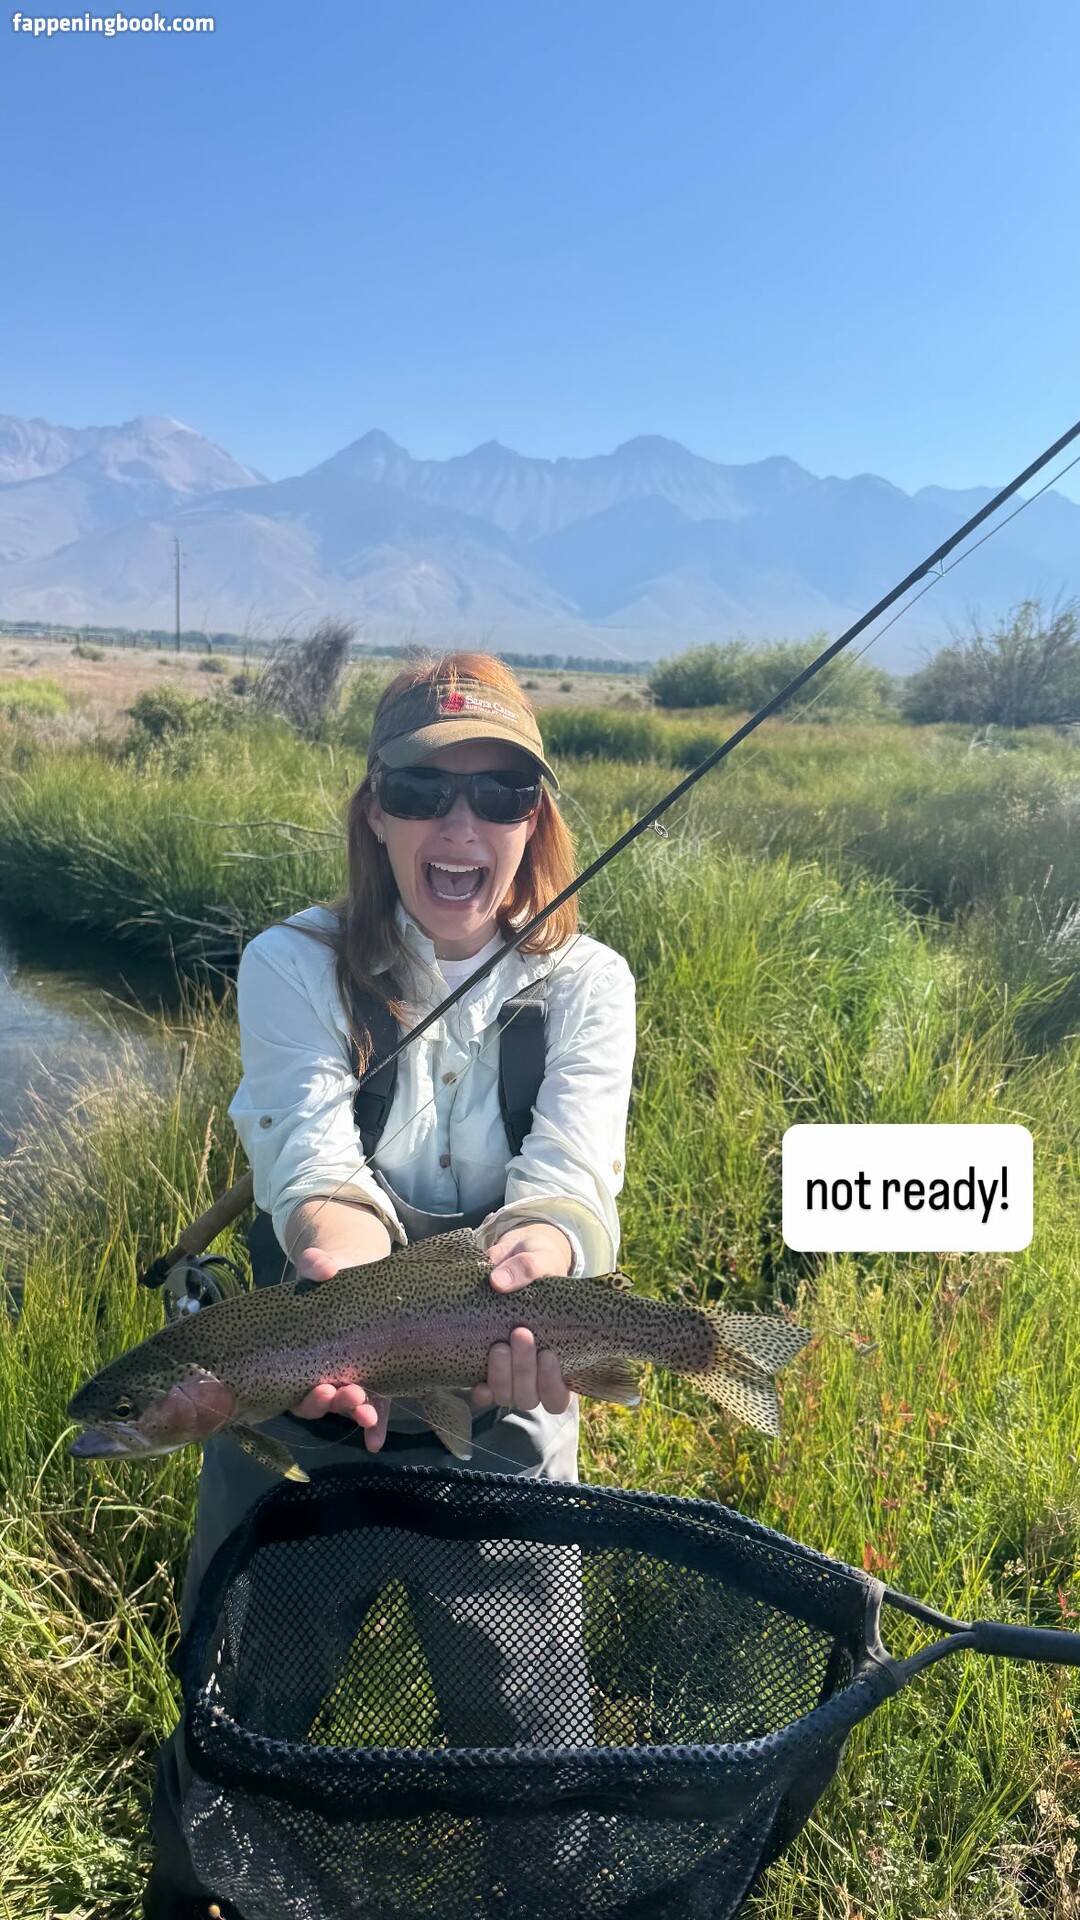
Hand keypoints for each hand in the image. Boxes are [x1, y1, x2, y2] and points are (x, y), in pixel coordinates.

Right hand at [288, 1246, 391, 1451]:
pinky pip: (376, 1402)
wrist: (359, 1271)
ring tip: (368, 1414)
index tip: (323, 1387)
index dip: (306, 1393)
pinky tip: (376, 1442)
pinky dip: (375, 1425)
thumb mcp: (322, 1266)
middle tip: (351, 1395)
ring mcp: (350, 1374)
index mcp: (302, 1351)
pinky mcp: (376, 1373)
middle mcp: (322, 1369)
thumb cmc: (331, 1273)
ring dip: (356, 1413)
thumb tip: (320, 1268)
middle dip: (333, 1403)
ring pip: (347, 1403)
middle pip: (320, 1399)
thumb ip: (317, 1265)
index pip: (296, 1384)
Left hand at [471, 1222, 574, 1416]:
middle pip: (532, 1397)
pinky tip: (477, 1379)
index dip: (554, 1384)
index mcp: (561, 1356)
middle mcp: (536, 1374)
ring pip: (507, 1397)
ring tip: (498, 1346)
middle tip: (520, 1334)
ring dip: (502, 1377)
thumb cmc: (536, 1263)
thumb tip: (497, 1282)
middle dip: (525, 1371)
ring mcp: (509, 1374)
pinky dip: (481, 1389)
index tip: (548, 1353)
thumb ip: (526, 1267)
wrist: (512, 1258)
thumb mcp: (538, 1258)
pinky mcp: (485, 1367)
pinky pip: (483, 1393)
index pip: (561, 1396)